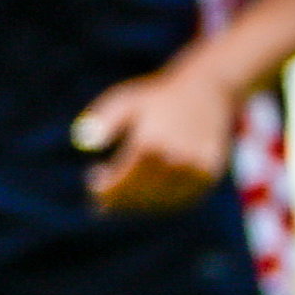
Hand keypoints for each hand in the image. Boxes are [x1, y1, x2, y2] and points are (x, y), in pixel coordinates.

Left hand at [73, 63, 238, 210]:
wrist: (207, 90)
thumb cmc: (157, 98)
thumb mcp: (125, 102)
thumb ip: (102, 121)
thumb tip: (84, 143)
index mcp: (149, 143)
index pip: (120, 183)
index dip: (103, 191)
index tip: (94, 187)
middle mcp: (175, 159)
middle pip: (139, 196)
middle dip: (118, 200)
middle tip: (105, 200)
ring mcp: (195, 169)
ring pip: (160, 202)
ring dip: (139, 204)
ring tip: (126, 195)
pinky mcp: (210, 175)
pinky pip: (181, 200)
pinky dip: (163, 203)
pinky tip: (150, 193)